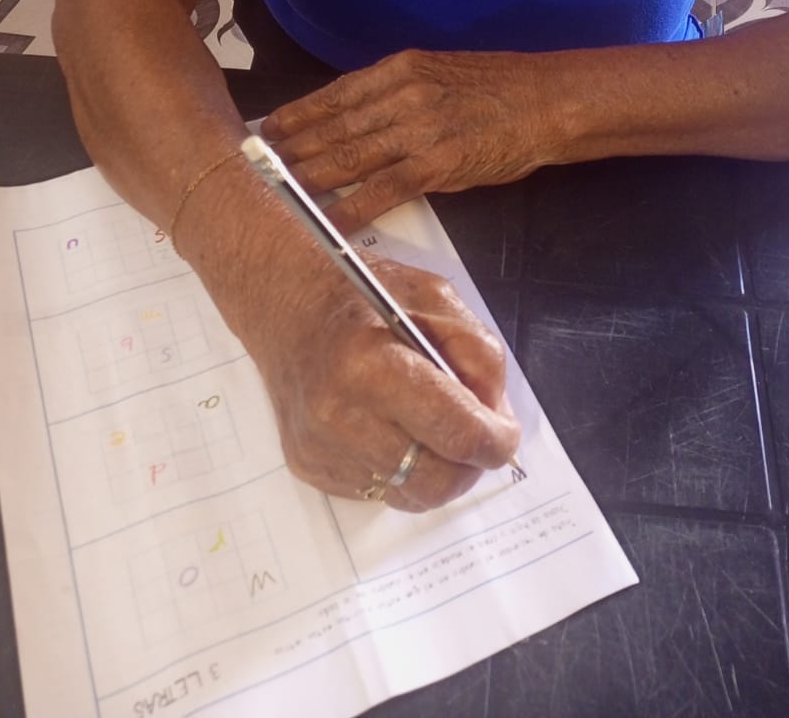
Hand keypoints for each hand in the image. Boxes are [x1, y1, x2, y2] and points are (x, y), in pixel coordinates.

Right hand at [229, 246, 519, 509]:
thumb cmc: (361, 295)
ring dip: (436, 469)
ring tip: (434, 427)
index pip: (455, 431)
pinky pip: (379, 491)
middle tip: (476, 436)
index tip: (505, 434)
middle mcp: (339, 415)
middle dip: (470, 464)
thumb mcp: (433, 298)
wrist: (283, 301)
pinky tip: (393, 428)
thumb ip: (476, 354)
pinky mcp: (309, 467)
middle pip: (435, 479)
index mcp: (372, 364)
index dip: (495, 441)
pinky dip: (401, 469)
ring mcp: (320, 448)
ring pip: (410, 494)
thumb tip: (496, 418)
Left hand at [262, 48, 557, 232]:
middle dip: (292, 148)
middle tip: (256, 166)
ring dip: (309, 177)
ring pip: (349, 156)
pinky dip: (352, 206)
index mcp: (400, 69)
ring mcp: (418, 129)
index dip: (298, 114)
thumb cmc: (500, 88)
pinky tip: (329, 220)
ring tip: (277, 193)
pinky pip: (384, 189)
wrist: (548, 101)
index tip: (268, 129)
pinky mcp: (438, 163)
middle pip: (334, 126)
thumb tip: (360, 115)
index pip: (335, 94)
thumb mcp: (441, 72)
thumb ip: (399, 90)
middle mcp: (402, 94)